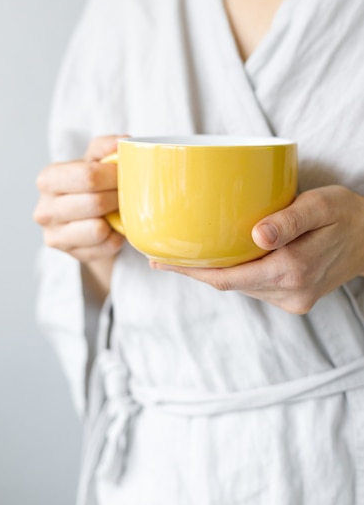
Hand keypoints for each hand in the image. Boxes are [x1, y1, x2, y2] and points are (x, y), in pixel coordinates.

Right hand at [33, 135, 124, 263]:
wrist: (84, 219)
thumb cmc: (91, 185)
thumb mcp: (95, 160)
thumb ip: (106, 146)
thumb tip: (122, 141)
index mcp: (49, 178)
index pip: (88, 176)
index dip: (114, 175)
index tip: (125, 174)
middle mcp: (45, 208)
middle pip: (95, 202)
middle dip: (118, 197)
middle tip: (128, 194)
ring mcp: (53, 235)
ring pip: (97, 229)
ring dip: (116, 219)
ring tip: (119, 211)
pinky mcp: (69, 254)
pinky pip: (103, 248)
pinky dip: (115, 239)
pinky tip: (114, 230)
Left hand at [150, 185, 363, 313]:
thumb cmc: (347, 214)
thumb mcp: (323, 205)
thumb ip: (291, 219)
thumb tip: (257, 235)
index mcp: (292, 270)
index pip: (227, 277)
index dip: (190, 271)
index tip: (159, 261)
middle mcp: (290, 293)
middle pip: (228, 284)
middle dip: (194, 271)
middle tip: (160, 255)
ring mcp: (292, 299)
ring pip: (239, 286)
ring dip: (212, 273)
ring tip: (183, 255)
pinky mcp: (294, 298)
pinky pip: (253, 285)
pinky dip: (233, 273)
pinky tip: (220, 258)